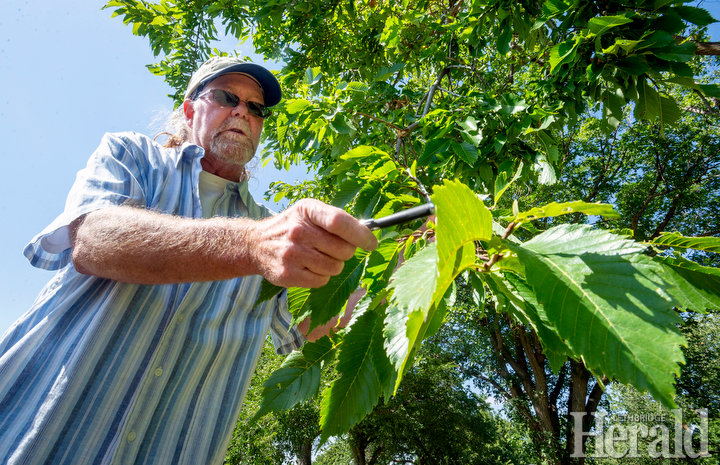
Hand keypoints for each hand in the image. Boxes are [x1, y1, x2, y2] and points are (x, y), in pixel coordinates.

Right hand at [248, 199, 377, 287]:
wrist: (256, 244)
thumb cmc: (293, 226)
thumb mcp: (310, 212)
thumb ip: (336, 219)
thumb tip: (367, 233)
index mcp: (307, 210)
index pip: (340, 222)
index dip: (360, 234)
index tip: (371, 243)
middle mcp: (298, 231)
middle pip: (343, 249)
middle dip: (346, 252)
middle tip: (333, 248)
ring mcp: (291, 253)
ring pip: (335, 267)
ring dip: (333, 265)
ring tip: (318, 257)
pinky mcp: (287, 274)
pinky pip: (321, 280)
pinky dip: (321, 276)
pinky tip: (308, 267)